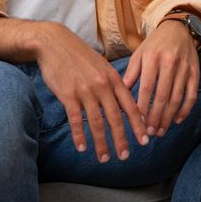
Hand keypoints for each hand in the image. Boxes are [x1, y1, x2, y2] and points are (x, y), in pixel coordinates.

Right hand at [35, 24, 148, 162]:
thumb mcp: (103, 67)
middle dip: (121, 140)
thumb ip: (114, 85)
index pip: (130, 106)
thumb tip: (125, 105)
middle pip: (115, 118)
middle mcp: (103, 86)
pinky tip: (82, 148)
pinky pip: (75, 120)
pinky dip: (79, 136)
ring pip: (96, 122)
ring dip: (101, 143)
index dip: (138, 125)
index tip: (144, 140)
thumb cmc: (81, 56)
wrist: (56, 43)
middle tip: (125, 156)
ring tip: (104, 158)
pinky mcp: (68, 95)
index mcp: (114, 79)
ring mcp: (85, 91)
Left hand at [122, 18, 200, 136]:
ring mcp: (185, 68)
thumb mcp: (139, 55)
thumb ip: (131, 75)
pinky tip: (178, 120)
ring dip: (169, 117)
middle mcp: (170, 63)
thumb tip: (120, 98)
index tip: (138, 123)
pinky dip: (186, 109)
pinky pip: (192, 94)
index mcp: (153, 58)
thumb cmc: (154, 44)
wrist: (178, 28)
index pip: (147, 88)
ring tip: (161, 130)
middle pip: (163, 96)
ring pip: (178, 98)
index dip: (143, 107)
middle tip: (150, 132)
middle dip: (156, 117)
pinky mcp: (195, 72)